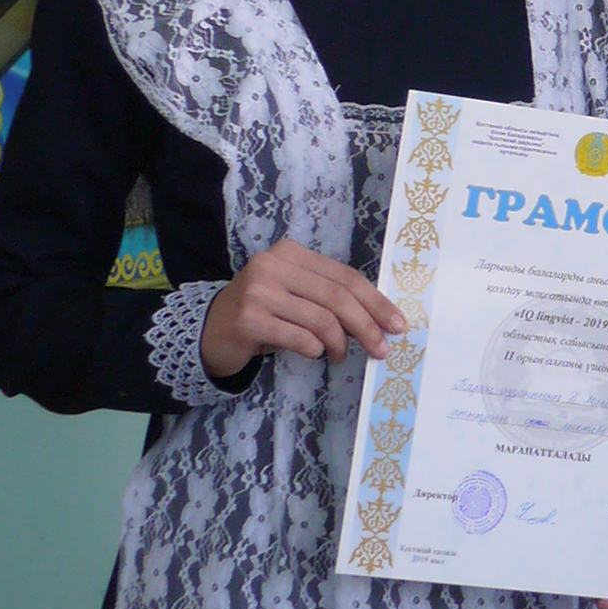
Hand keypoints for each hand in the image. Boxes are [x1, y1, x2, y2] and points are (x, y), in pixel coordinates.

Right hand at [200, 242, 404, 377]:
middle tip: (381, 350)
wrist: (211, 331)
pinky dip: (314, 350)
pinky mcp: (248, 318)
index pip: (345, 276)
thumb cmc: (264, 314)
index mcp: (291, 253)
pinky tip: (314, 354)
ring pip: (321, 320)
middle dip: (366, 326)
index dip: (375, 301)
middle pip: (337, 297)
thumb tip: (379, 320)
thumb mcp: (295, 296)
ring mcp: (258, 290)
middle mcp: (273, 265)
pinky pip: (299, 338)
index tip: (397, 324)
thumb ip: (328, 299)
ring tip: (338, 355)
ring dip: (339, 344)